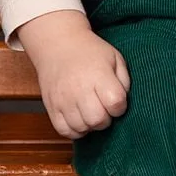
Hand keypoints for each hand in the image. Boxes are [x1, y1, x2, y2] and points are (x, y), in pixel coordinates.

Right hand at [15, 10, 131, 139]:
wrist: (58, 44)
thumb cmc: (89, 52)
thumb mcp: (114, 57)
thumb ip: (124, 81)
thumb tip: (123, 104)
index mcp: (99, 75)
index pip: (116, 104)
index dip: (120, 107)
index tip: (116, 100)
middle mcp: (79, 88)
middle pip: (98, 120)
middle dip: (106, 119)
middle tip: (103, 108)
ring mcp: (63, 99)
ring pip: (81, 127)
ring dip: (90, 125)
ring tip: (91, 112)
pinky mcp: (51, 106)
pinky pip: (64, 130)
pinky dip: (74, 130)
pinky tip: (79, 119)